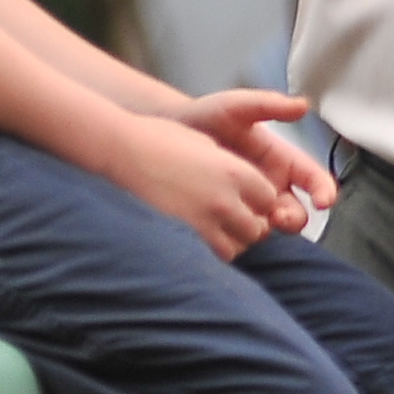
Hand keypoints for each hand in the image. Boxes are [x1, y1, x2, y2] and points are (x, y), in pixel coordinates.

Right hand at [106, 113, 290, 256]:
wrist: (124, 150)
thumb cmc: (160, 140)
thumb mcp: (205, 144)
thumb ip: (230, 167)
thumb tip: (242, 183)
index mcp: (236, 171)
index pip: (269, 199)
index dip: (260, 202)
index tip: (247, 200)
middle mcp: (227, 197)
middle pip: (260, 226)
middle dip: (251, 223)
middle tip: (232, 218)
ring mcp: (207, 218)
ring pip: (243, 243)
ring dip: (236, 238)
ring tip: (219, 228)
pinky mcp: (188, 233)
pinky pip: (221, 253)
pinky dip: (219, 249)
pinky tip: (204, 238)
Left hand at [182, 88, 333, 227]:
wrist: (167, 132)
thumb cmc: (205, 116)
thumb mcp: (237, 107)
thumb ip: (268, 105)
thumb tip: (304, 106)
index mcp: (281, 160)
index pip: (314, 179)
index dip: (325, 191)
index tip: (324, 201)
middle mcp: (272, 186)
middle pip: (298, 211)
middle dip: (294, 217)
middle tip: (278, 215)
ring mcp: (251, 204)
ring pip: (273, 227)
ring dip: (271, 229)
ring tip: (255, 223)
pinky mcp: (229, 217)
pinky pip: (244, 234)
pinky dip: (244, 236)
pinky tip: (234, 231)